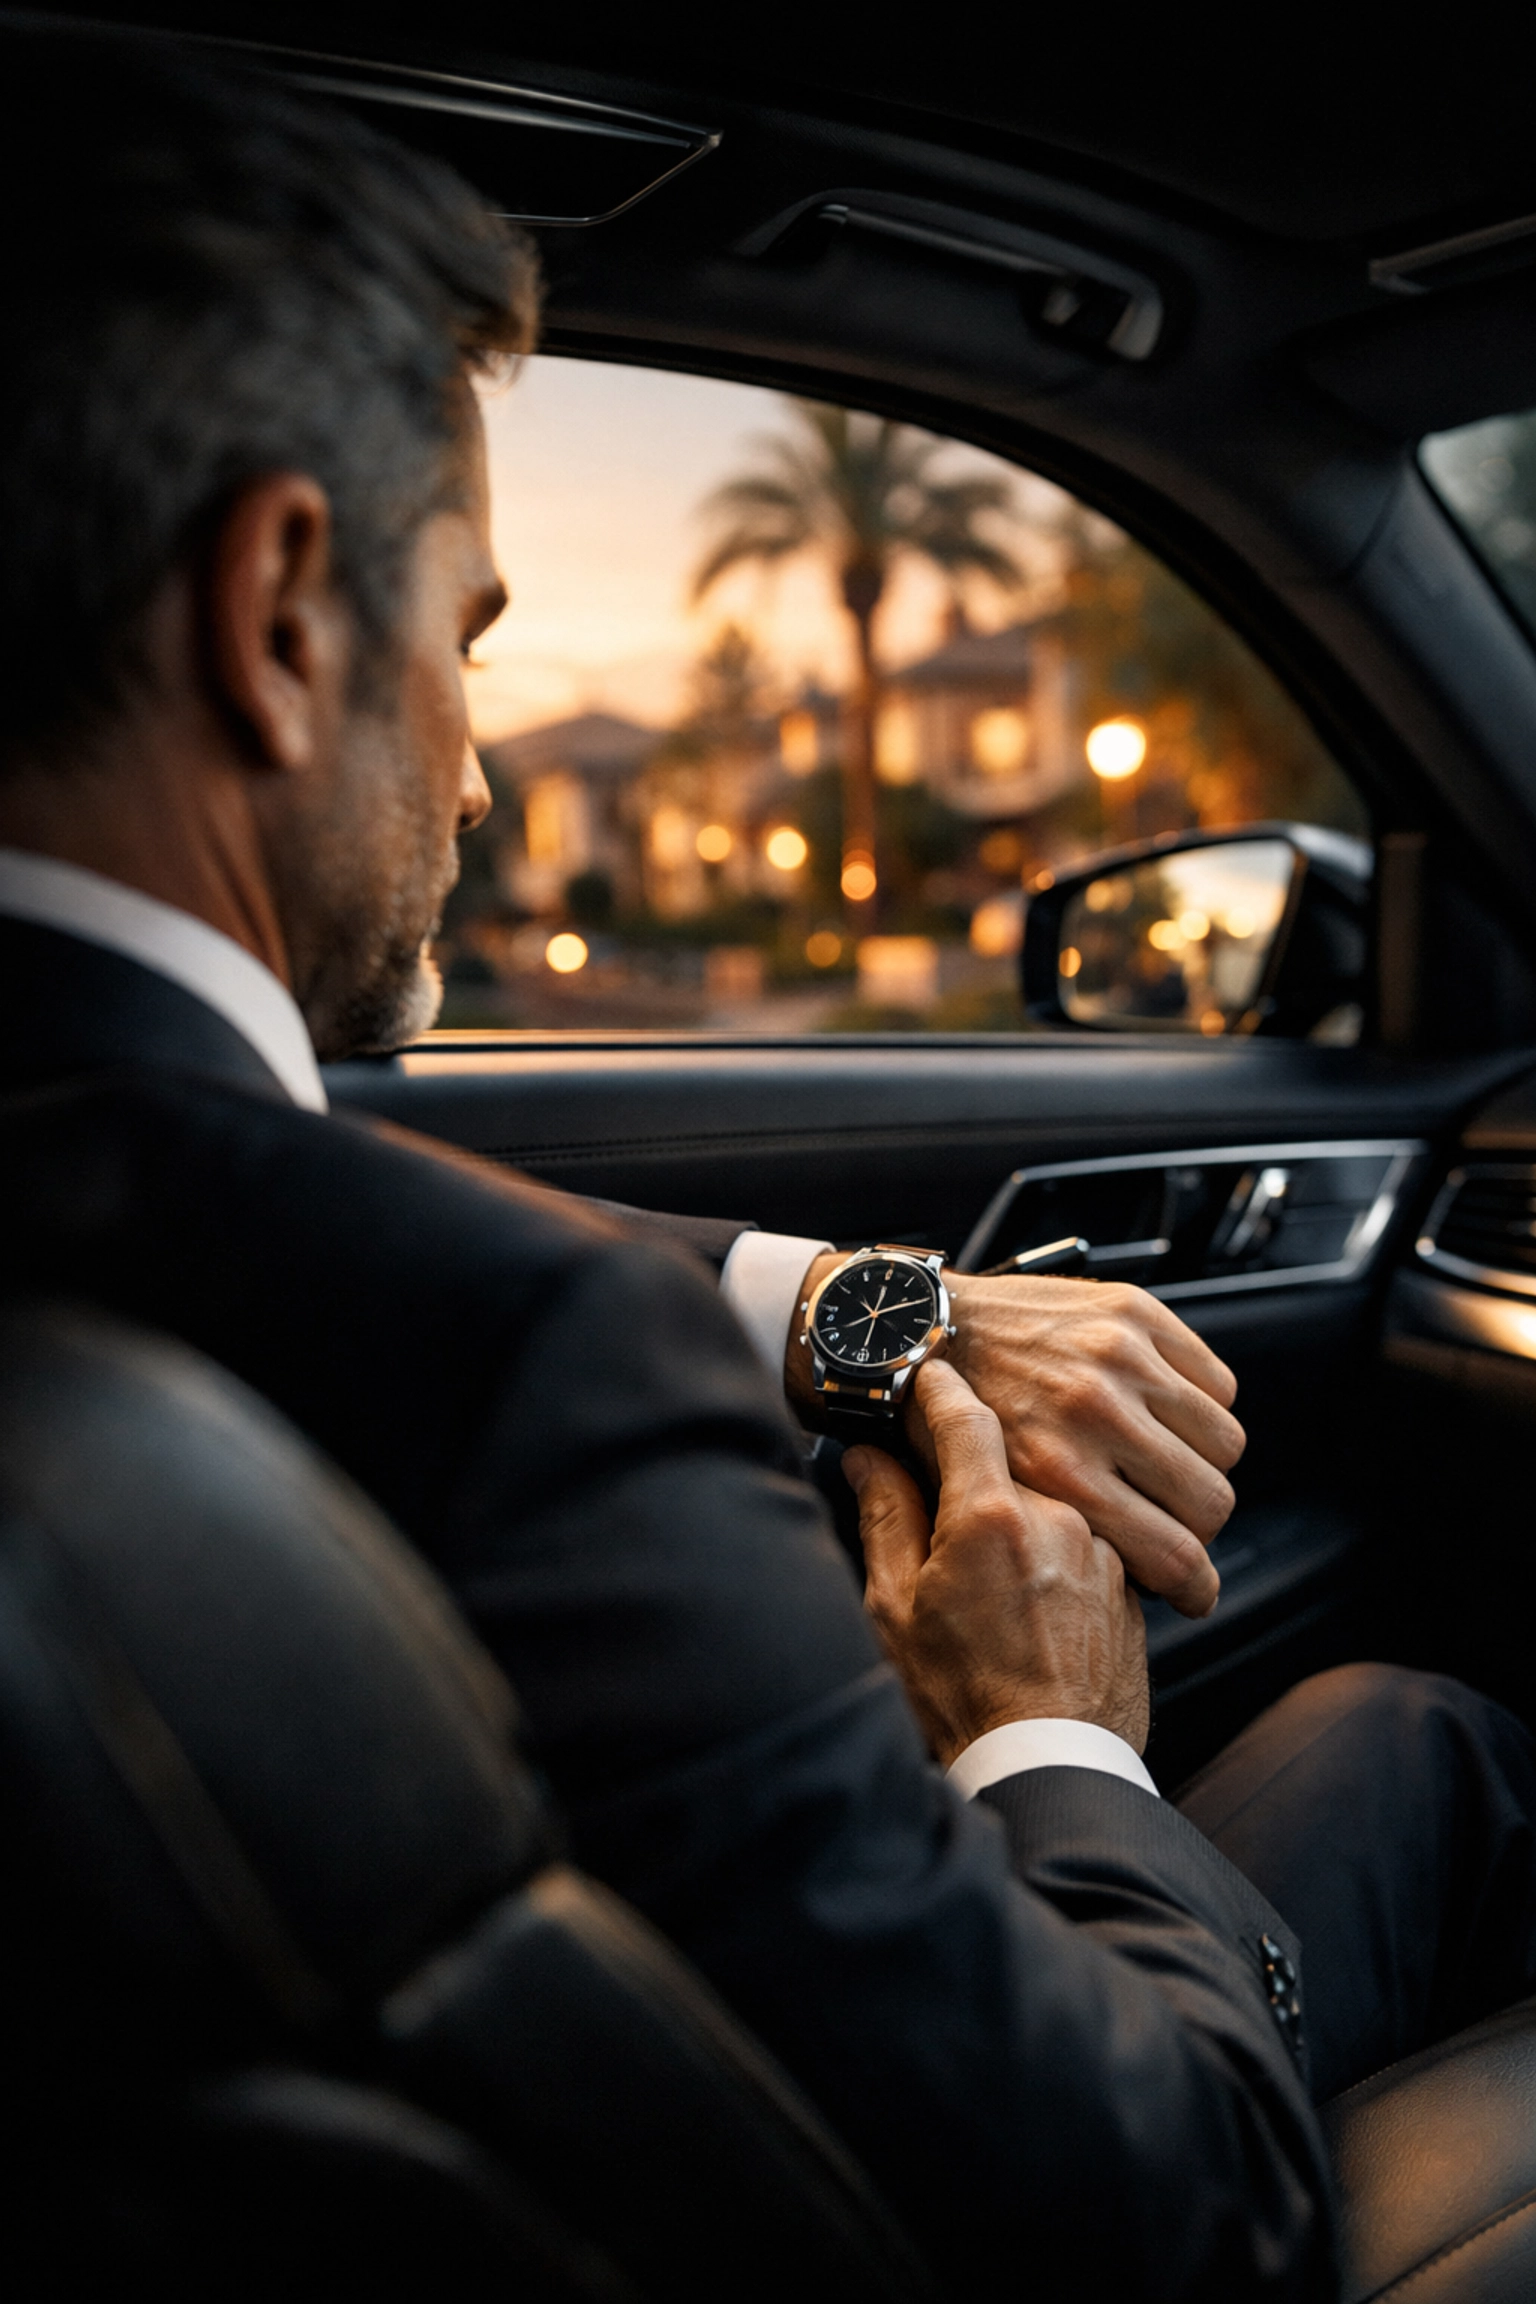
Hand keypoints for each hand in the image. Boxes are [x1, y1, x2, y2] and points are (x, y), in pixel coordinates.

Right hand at [846, 1358, 1148, 1765]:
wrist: (1048, 1770)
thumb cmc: (964, 1700)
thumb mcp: (895, 1607)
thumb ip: (887, 1516)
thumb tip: (870, 1460)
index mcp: (991, 1516)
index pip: (964, 1414)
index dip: (938, 1386)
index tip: (924, 1374)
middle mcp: (1058, 1520)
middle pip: (1007, 1468)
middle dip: (971, 1485)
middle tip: (938, 1529)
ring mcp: (1102, 1555)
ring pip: (1048, 1512)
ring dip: (1017, 1531)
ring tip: (987, 1597)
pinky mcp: (1129, 1591)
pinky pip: (1082, 1554)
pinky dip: (1052, 1567)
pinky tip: (1027, 1617)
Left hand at [934, 1272, 1243, 1619]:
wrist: (922, 1324)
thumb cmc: (946, 1417)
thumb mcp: (979, 1501)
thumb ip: (1052, 1539)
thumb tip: (1120, 1582)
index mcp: (1056, 1472)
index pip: (1173, 1554)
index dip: (1193, 1586)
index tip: (1192, 1590)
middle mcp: (1095, 1414)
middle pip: (1210, 1501)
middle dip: (1200, 1526)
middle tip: (1175, 1523)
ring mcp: (1120, 1358)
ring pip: (1224, 1442)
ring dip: (1204, 1465)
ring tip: (1171, 1470)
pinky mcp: (1133, 1313)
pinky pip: (1216, 1382)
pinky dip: (1203, 1408)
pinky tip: (1166, 1418)